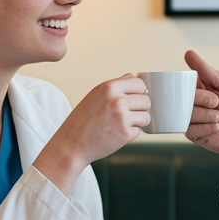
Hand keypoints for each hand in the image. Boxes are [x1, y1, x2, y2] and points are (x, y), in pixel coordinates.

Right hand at [34, 74, 150, 193]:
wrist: (72, 144)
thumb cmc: (83, 119)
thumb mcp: (95, 95)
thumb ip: (115, 86)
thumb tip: (132, 76)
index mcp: (109, 88)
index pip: (139, 83)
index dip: (139, 92)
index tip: (134, 98)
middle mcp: (117, 100)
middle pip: (146, 100)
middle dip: (140, 108)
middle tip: (128, 114)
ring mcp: (122, 118)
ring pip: (146, 116)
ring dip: (138, 121)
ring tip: (123, 123)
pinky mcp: (125, 134)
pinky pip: (139, 131)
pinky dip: (131, 133)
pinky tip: (117, 133)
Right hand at [184, 50, 218, 158]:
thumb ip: (207, 71)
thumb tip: (188, 53)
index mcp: (199, 87)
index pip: (183, 82)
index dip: (192, 85)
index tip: (207, 88)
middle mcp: (192, 103)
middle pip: (182, 98)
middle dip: (201, 99)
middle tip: (216, 102)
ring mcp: (192, 119)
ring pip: (186, 115)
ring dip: (205, 115)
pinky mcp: (194, 135)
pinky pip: (190, 131)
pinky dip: (205, 128)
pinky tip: (217, 127)